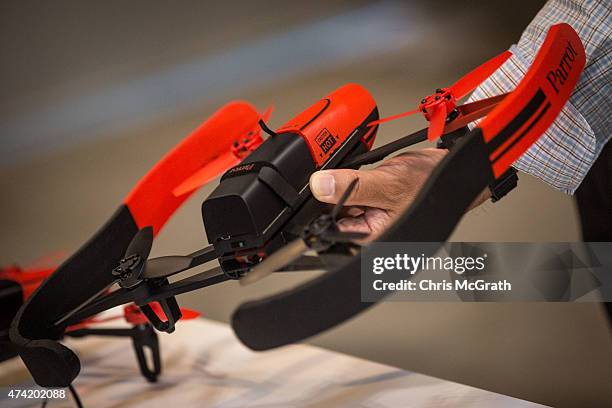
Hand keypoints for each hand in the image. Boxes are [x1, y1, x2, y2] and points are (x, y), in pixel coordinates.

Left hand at [309, 148, 489, 239]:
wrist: (450, 170)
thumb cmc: (432, 185)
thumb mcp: (388, 183)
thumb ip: (352, 186)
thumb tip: (320, 186)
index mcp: (372, 240)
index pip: (331, 231)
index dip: (319, 210)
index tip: (314, 190)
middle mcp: (369, 235)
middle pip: (333, 217)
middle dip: (333, 197)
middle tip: (347, 181)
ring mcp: (369, 221)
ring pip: (341, 205)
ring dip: (344, 189)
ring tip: (368, 180)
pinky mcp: (371, 208)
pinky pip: (351, 197)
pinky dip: (352, 186)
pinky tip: (366, 178)